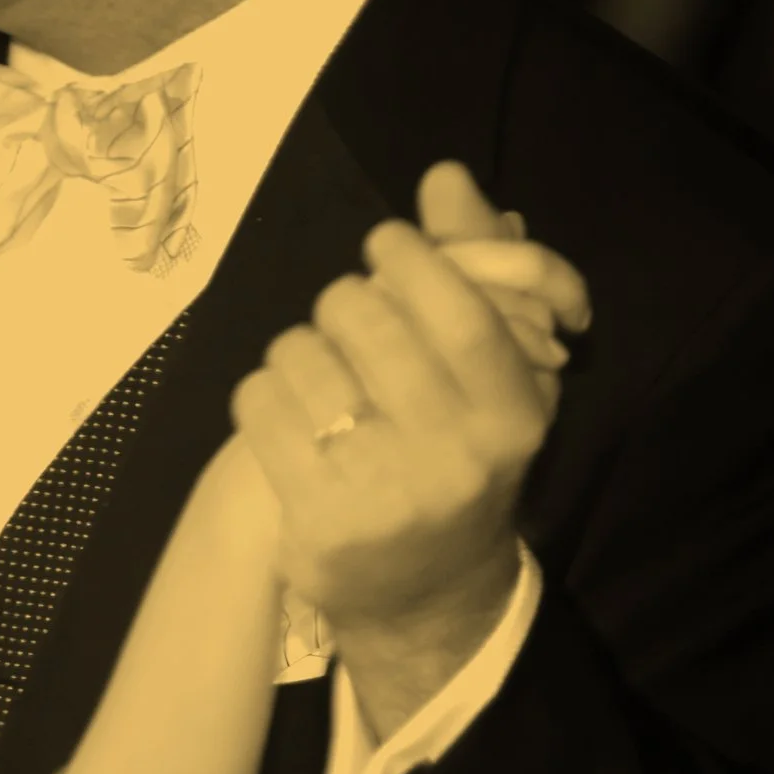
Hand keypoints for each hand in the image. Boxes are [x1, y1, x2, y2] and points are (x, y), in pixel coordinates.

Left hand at [229, 163, 589, 645]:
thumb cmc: (457, 459)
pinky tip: (287, 414)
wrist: (429, 596)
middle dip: (343, 302)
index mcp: (514, 412)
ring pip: (301, 353)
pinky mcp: (317, 519)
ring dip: (298, 349)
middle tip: (348, 322)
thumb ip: (476, 268)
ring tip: (320, 378)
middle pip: (363, 316)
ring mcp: (383, 492)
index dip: (406, 256)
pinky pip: (259, 404)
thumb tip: (443, 177)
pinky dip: (261, 392)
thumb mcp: (493, 375)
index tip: (385, 248)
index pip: (455, 304)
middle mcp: (456, 455)